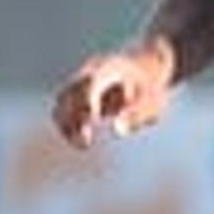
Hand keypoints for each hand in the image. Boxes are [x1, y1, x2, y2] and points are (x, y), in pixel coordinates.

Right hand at [52, 41, 175, 149]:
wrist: (144, 68)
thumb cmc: (150, 86)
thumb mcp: (152, 101)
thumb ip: (137, 114)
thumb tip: (117, 131)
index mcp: (108, 68)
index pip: (92, 81)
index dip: (88, 98)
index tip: (93, 118)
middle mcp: (89, 73)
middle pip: (68, 93)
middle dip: (72, 118)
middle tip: (86, 143)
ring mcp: (80, 83)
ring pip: (61, 104)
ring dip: (67, 126)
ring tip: (84, 145)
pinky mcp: (77, 96)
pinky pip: (63, 112)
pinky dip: (68, 128)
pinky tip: (84, 143)